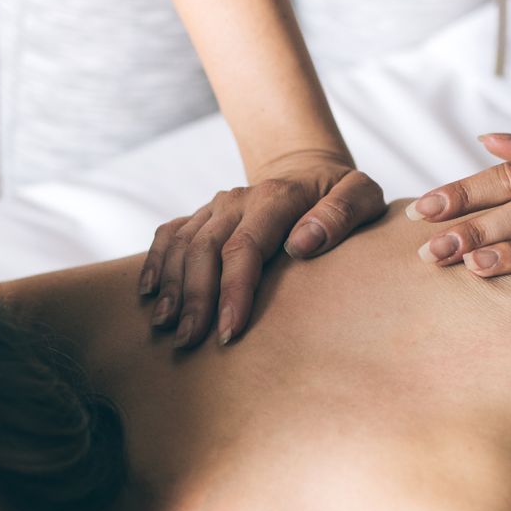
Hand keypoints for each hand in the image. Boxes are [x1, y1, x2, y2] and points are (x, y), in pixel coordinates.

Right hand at [140, 149, 384, 347]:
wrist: (309, 169)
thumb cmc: (340, 193)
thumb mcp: (361, 194)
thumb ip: (341, 214)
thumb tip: (302, 244)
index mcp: (276, 197)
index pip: (245, 247)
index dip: (232, 290)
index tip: (228, 330)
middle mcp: (239, 199)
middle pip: (205, 249)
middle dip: (195, 298)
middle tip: (190, 341)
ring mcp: (217, 206)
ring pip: (182, 244)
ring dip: (171, 286)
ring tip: (166, 327)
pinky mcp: (203, 215)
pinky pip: (169, 234)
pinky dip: (155, 262)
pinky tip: (149, 293)